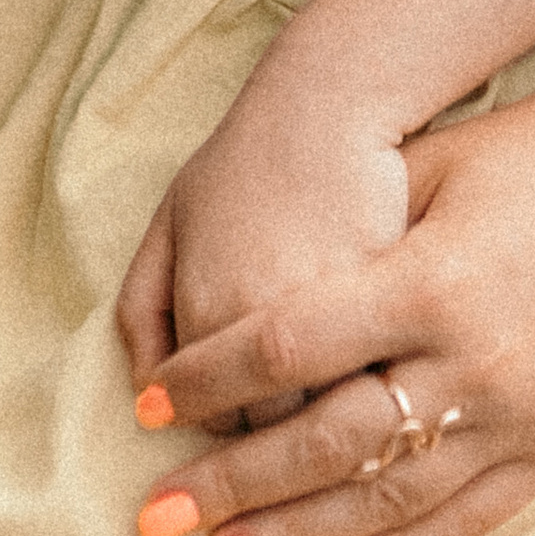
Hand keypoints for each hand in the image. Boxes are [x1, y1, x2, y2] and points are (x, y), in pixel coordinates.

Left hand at [120, 63, 534, 535]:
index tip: (148, 406)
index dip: (209, 380)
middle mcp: (475, 360)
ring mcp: (524, 412)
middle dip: (230, 486)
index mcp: (431, 279)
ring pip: (389, 501)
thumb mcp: (435, 166)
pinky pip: (470, 521)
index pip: (288, 348)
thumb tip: (249, 314)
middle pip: (324, 443)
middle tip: (153, 520)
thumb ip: (352, 240)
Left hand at [123, 57, 410, 404]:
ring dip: (331, 421)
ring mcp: (334, 314)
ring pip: (331, 417)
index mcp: (207, 313)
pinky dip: (374, 389)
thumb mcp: (166, 227)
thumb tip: (146, 400)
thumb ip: (140, 315)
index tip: (241, 407)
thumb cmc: (241, 163)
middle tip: (288, 410)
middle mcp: (265, 325)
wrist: (324, 105)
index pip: (216, 423)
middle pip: (273, 430)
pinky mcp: (394, 299)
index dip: (229, 420)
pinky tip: (372, 376)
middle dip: (279, 430)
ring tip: (332, 403)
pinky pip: (379, 377)